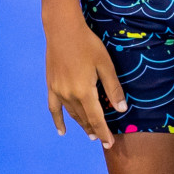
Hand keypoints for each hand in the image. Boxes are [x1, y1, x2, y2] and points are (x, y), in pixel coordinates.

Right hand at [44, 14, 125, 147]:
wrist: (62, 30)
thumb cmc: (87, 44)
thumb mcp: (105, 65)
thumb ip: (113, 88)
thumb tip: (122, 108)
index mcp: (84, 92)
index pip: (96, 119)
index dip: (104, 132)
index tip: (109, 144)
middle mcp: (69, 96)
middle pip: (84, 118)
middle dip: (94, 130)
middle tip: (103, 140)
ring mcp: (58, 92)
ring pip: (72, 114)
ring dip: (81, 125)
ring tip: (90, 133)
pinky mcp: (51, 86)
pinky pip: (54, 108)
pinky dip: (58, 121)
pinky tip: (62, 131)